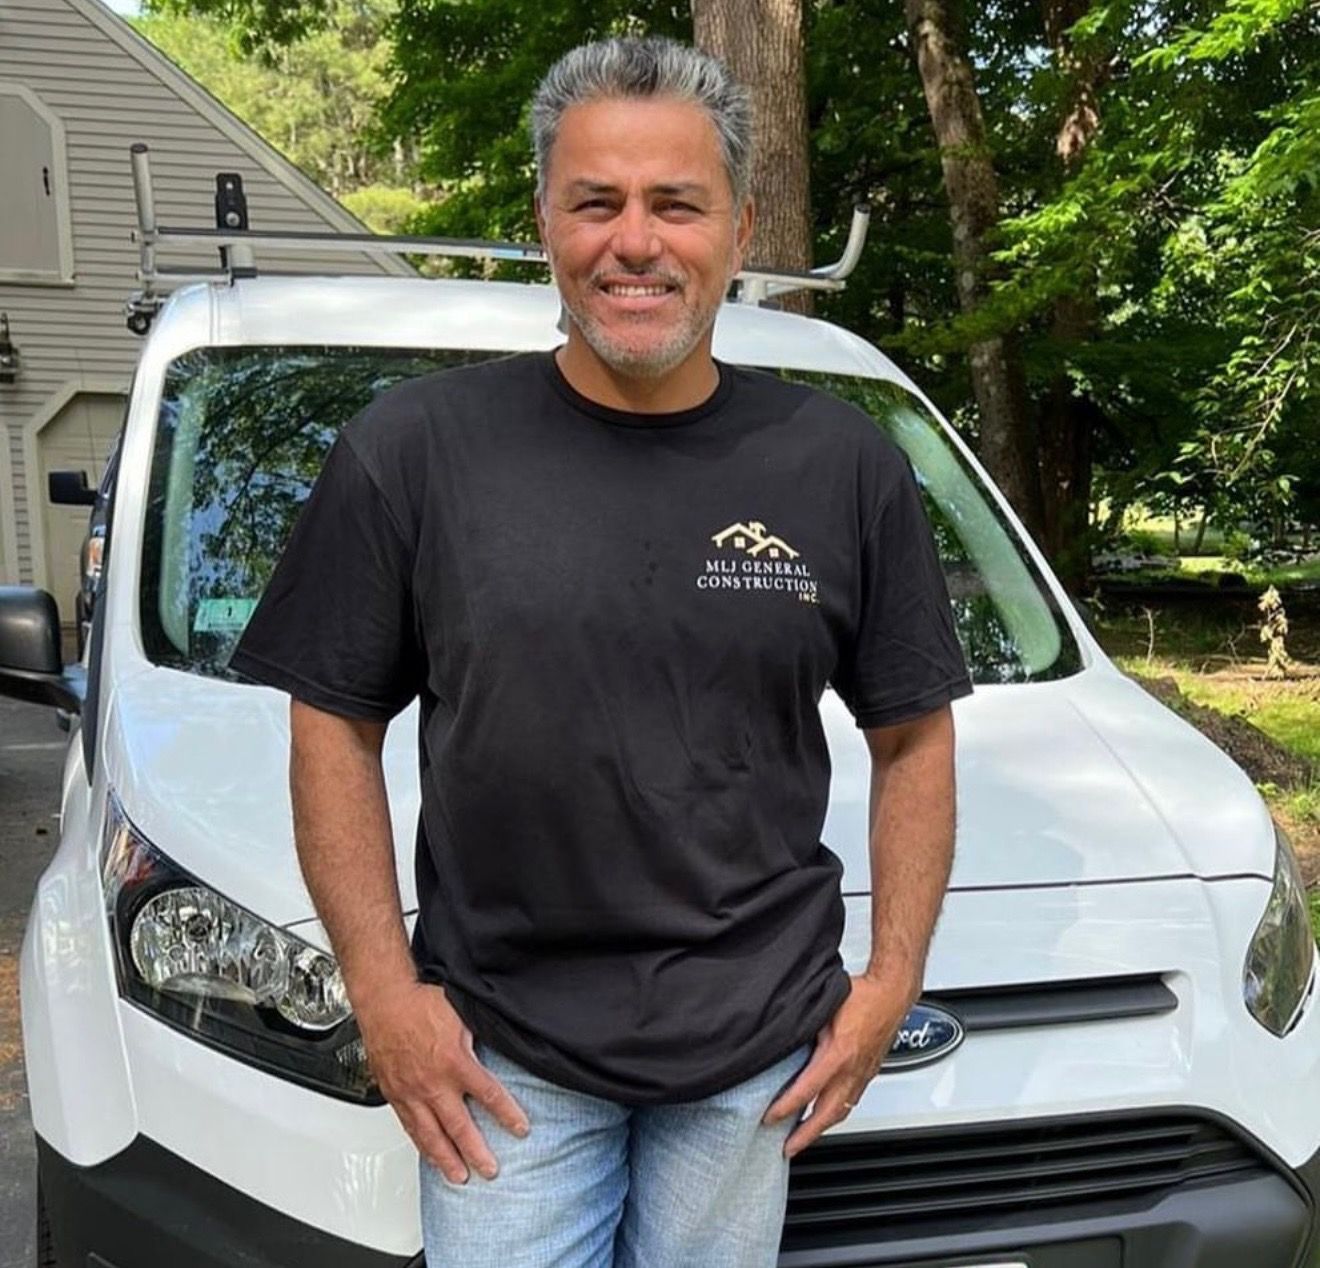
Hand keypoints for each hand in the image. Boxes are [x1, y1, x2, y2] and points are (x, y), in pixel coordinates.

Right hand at [355, 981, 529, 1183]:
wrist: (384, 1001)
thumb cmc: (421, 1003)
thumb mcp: (462, 1015)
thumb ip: (479, 1039)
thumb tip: (499, 1048)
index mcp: (455, 1062)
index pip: (489, 1095)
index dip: (508, 1115)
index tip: (521, 1129)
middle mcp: (433, 1083)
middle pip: (460, 1127)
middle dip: (478, 1152)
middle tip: (490, 1170)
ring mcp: (411, 1092)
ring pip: (432, 1135)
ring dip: (447, 1159)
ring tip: (460, 1177)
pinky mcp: (395, 1095)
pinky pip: (410, 1127)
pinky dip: (422, 1145)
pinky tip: (430, 1156)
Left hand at [763, 972, 914, 1157]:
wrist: (893, 993)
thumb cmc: (862, 995)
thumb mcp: (823, 1008)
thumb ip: (805, 1028)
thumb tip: (783, 1039)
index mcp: (838, 1054)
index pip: (807, 1090)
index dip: (786, 1107)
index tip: (770, 1118)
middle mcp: (852, 1070)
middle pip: (826, 1114)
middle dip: (805, 1135)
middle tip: (787, 1148)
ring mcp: (863, 1074)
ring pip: (841, 1112)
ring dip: (821, 1128)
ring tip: (804, 1137)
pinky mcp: (869, 1073)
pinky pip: (851, 1102)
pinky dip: (836, 1114)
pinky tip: (827, 1114)